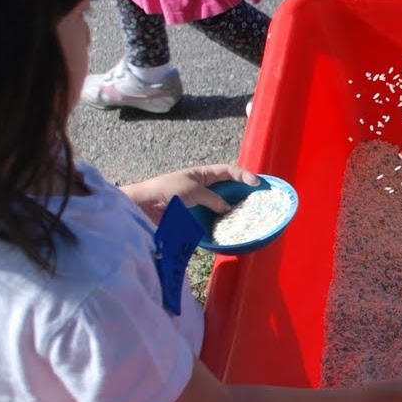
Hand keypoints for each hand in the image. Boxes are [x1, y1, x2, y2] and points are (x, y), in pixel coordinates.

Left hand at [120, 164, 259, 223]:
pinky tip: (230, 229)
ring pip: (222, 207)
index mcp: (202, 175)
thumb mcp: (193, 190)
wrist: (143, 208)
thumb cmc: (166, 192)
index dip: (243, 175)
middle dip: (242, 195)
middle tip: (258, 200)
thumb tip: (227, 208)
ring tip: (247, 217)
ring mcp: (199, 205)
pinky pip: (213, 222)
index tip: (256, 184)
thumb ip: (213, 198)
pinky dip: (222, 226)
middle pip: (228, 190)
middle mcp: (203, 189)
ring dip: (233, 212)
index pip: (228, 171)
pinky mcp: (194, 220)